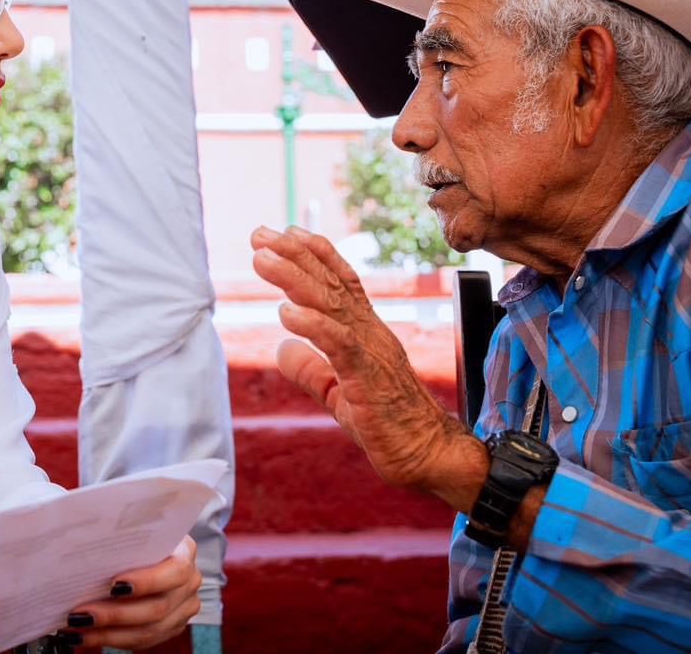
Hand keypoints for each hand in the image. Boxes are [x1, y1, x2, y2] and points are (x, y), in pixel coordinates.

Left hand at [53, 535, 200, 648]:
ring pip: (148, 630)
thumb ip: (121, 538)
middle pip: (158, 607)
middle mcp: (190, 582)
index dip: (147, 581)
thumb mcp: (133, 530)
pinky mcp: (171, 627)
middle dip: (115, 613)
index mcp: (185, 552)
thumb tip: (84, 544)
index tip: (113, 585)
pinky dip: (111, 639)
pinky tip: (86, 635)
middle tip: (81, 614)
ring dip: (107, 633)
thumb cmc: (135, 536)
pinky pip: (142, 640)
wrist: (147, 550)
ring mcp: (183, 608)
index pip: (175, 570)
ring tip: (77, 628)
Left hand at [250, 226, 481, 502]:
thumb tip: (281, 348)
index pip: (341, 284)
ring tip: (264, 259)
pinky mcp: (369, 377)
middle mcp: (370, 333)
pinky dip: (314, 324)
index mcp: (366, 334)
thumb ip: (311, 369)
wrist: (429, 456)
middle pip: (331, 283)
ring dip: (295, 278)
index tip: (285, 233)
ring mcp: (372, 352)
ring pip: (332, 304)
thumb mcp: (337, 394)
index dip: (314, 255)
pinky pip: (340, 344)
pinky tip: (287, 312)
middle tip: (260, 235)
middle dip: (295, 255)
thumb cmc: (389, 426)